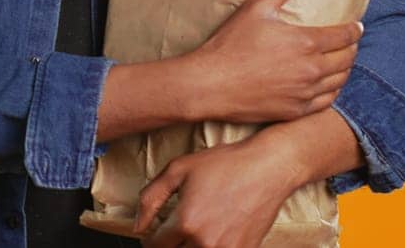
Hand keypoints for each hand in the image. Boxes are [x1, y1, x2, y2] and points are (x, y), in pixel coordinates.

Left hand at [134, 133, 304, 247]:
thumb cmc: (224, 164)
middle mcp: (206, 241)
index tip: (153, 234)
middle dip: (169, 245)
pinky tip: (210, 236)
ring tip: (191, 234)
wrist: (267, 168)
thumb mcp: (177, 170)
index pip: (155, 247)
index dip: (150, 240)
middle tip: (172, 234)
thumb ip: (150, 199)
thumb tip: (138, 226)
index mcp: (185, 222)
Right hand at [181, 0, 360, 123]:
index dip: (354, 30)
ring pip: (341, 80)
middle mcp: (312, 69)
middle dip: (351, 48)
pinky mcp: (297, 110)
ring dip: (345, 69)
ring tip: (340, 62)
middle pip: (347, 58)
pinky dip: (332, 90)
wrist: (210, 83)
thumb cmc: (230, 44)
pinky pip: (327, 101)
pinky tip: (326, 85)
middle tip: (347, 43)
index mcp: (306, 42)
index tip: (356, 26)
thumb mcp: (257, 8)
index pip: (345, 35)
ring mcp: (306, 92)